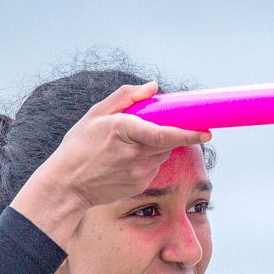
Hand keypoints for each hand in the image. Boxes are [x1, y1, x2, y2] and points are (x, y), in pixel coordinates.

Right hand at [11, 82, 210, 250]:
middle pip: (168, 141)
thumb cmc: (78, 147)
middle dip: (173, 132)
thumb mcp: (95, 114)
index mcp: (122, 130)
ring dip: (157, 145)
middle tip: (160, 127)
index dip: (188, 133)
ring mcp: (138, 172)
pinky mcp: (140, 185)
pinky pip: (154, 166)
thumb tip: (153, 87)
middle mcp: (134, 154)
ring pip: (162, 153)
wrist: (67, 186)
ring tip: (129, 145)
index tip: (206, 131)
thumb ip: (126, 97)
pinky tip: (126, 160)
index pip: (164, 133)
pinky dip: (148, 159)